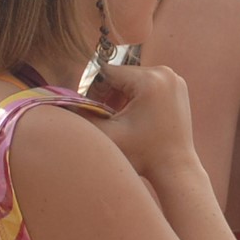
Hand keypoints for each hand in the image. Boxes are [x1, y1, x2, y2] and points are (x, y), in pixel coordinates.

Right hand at [86, 61, 198, 179]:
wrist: (175, 167)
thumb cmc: (142, 154)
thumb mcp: (107, 134)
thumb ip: (82, 115)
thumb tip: (62, 102)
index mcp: (150, 79)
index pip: (108, 73)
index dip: (94, 90)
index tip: (91, 110)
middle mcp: (165, 73)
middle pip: (121, 75)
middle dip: (108, 93)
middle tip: (103, 116)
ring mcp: (174, 79)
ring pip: (133, 79)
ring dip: (121, 95)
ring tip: (117, 118)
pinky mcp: (178, 87)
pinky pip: (148, 84)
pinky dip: (136, 96)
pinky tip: (132, 117)